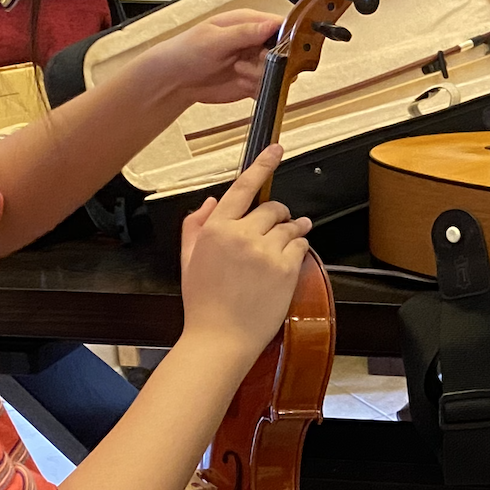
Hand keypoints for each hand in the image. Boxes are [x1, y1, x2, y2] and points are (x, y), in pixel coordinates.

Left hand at [126, 10, 282, 114]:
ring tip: (238, 73)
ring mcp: (255, 62)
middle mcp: (255, 42)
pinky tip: (241, 84)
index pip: (281, 26)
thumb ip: (245, 32)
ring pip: (278, 72)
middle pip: (284, 52)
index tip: (275, 51)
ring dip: (261, 77)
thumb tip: (272, 25)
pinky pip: (269, 87)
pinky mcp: (253, 81)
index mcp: (248, 23)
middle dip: (270, 62)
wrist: (174, 79)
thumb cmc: (187, 51)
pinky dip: (258, 89)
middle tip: (247, 64)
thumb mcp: (215, 39)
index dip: (285, 39)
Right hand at [177, 146, 313, 365]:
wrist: (220, 339)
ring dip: (293, 227)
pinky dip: (300, 245)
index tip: (275, 149)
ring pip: (290, 225)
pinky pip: (301, 244)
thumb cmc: (203, 303)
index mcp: (215, 230)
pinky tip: (293, 254)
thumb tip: (212, 201)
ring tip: (293, 234)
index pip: (242, 187)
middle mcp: (241, 236)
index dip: (262, 165)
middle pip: (270, 208)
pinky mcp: (286, 269)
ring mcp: (266, 252)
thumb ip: (196, 226)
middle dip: (277, 213)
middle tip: (278, 223)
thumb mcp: (188, 260)